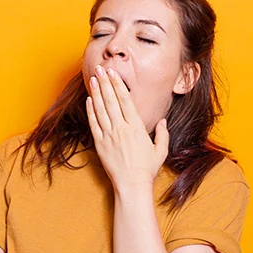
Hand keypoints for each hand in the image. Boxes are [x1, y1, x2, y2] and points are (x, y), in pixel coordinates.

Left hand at [85, 65, 168, 191]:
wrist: (132, 184)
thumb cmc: (147, 168)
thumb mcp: (160, 150)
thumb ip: (162, 133)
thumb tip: (163, 121)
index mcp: (136, 126)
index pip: (125, 100)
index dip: (118, 84)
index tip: (113, 73)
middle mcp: (121, 128)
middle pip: (111, 100)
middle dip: (105, 82)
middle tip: (100, 68)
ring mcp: (109, 136)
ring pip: (101, 109)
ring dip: (97, 92)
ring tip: (94, 78)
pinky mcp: (100, 144)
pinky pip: (93, 124)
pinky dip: (90, 111)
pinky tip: (89, 100)